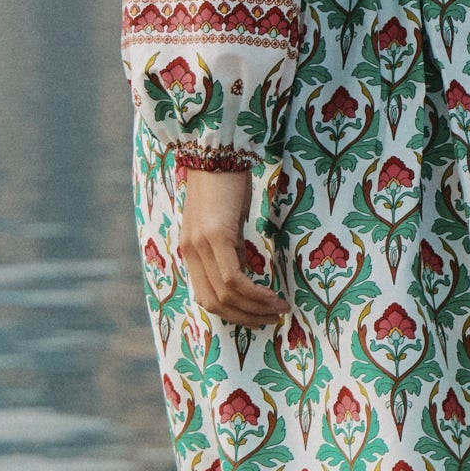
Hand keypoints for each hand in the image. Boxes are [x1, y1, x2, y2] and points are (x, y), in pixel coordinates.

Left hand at [177, 164, 291, 326]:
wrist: (218, 150)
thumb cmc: (226, 183)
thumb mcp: (227, 221)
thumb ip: (231, 247)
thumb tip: (245, 272)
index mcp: (190, 249)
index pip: (206, 296)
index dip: (232, 312)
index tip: (258, 315)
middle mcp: (190, 251)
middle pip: (213, 302)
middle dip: (244, 317)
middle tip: (271, 319)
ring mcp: (200, 244)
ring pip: (225, 294)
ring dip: (254, 308)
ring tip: (279, 309)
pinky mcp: (216, 236)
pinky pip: (233, 278)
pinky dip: (254, 293)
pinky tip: (271, 294)